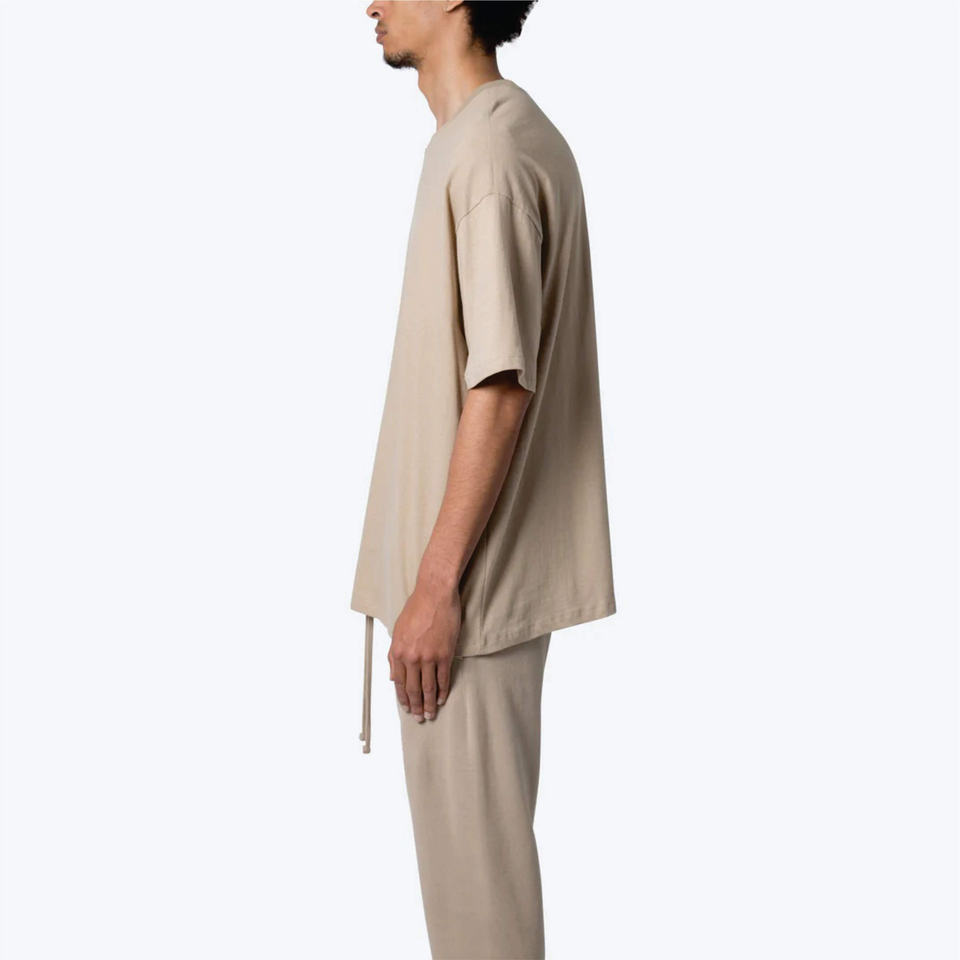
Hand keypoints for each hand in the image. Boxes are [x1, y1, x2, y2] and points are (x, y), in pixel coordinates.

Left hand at [388, 575, 460, 721]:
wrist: (435, 594)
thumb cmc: (416, 608)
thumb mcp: (398, 631)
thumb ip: (394, 655)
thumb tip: (393, 677)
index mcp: (398, 652)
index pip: (399, 682)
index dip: (403, 698)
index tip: (406, 708)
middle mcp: (412, 657)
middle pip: (413, 689)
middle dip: (416, 706)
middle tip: (419, 718)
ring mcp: (429, 657)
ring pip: (428, 687)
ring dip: (428, 704)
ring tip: (430, 714)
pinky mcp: (445, 654)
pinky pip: (443, 678)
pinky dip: (442, 691)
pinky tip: (441, 699)